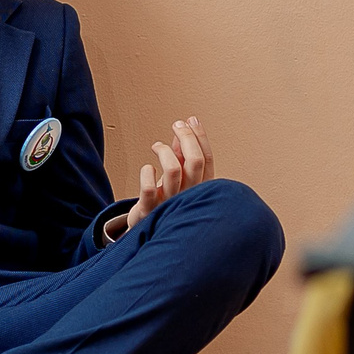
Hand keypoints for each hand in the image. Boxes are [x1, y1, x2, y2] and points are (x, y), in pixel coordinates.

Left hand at [109, 116, 210, 241]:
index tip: (191, 120)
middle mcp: (189, 196)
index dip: (200, 137)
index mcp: (201, 189)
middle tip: (177, 125)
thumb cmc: (165, 202)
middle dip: (186, 137)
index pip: (207, 159)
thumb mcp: (178, 177)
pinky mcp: (150, 211)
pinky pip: (149, 189)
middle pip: (194, 161)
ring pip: (173, 171)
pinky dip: (147, 173)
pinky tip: (147, 169)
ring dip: (165, 151)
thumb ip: (182, 155)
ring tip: (157, 146)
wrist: (149, 233)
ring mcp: (170, 204)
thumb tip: (183, 129)